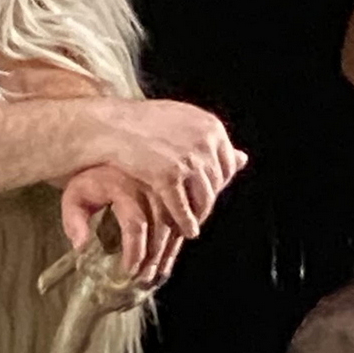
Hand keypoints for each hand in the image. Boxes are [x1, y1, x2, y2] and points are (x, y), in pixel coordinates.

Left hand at [60, 163, 186, 284]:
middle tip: (145, 279)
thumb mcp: (76, 197)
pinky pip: (185, 217)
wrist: (111, 154)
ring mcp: (166, 187)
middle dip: (154, 257)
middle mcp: (150, 184)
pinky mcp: (176, 190)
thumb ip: (73, 220)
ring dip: (169, 253)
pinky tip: (169, 258)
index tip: (129, 271)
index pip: (135, 224)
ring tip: (157, 274)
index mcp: (124, 185)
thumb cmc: (93, 181)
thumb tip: (81, 247)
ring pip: (177, 224)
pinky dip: (179, 240)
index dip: (135, 251)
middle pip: (161, 227)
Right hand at [61, 99, 245, 281]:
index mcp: (212, 128)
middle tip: (202, 214)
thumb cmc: (143, 124)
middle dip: (209, 201)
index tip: (210, 194)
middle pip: (217, 184)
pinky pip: (183, 208)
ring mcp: (187, 160)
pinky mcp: (168, 177)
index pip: (227, 165)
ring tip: (194, 226)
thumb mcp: (184, 121)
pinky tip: (185, 231)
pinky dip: (186, 223)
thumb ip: (212, 141)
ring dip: (200, 216)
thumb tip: (243, 158)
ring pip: (203, 199)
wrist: (110, 126)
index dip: (219, 183)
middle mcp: (205, 143)